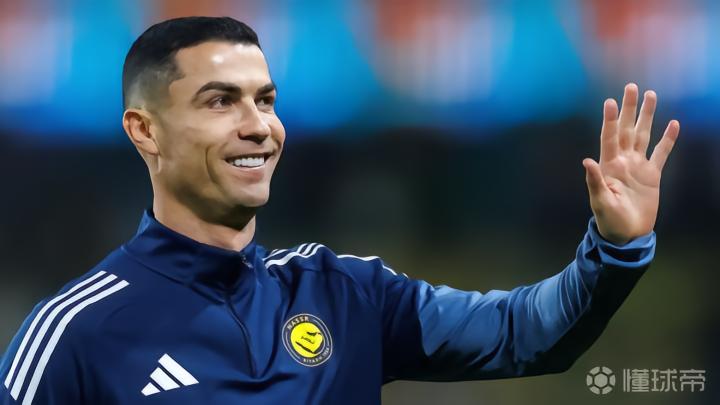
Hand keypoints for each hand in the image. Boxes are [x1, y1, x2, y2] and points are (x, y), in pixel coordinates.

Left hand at [583, 83, 678, 244]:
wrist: (627, 234)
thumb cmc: (609, 220)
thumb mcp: (600, 202)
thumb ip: (594, 181)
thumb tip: (587, 161)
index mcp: (608, 166)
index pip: (609, 137)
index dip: (609, 120)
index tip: (610, 101)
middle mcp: (623, 161)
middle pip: (626, 129)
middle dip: (629, 109)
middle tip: (631, 87)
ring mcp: (638, 166)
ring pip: (643, 135)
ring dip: (646, 116)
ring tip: (650, 95)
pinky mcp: (652, 175)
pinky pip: (661, 153)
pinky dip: (668, 140)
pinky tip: (673, 124)